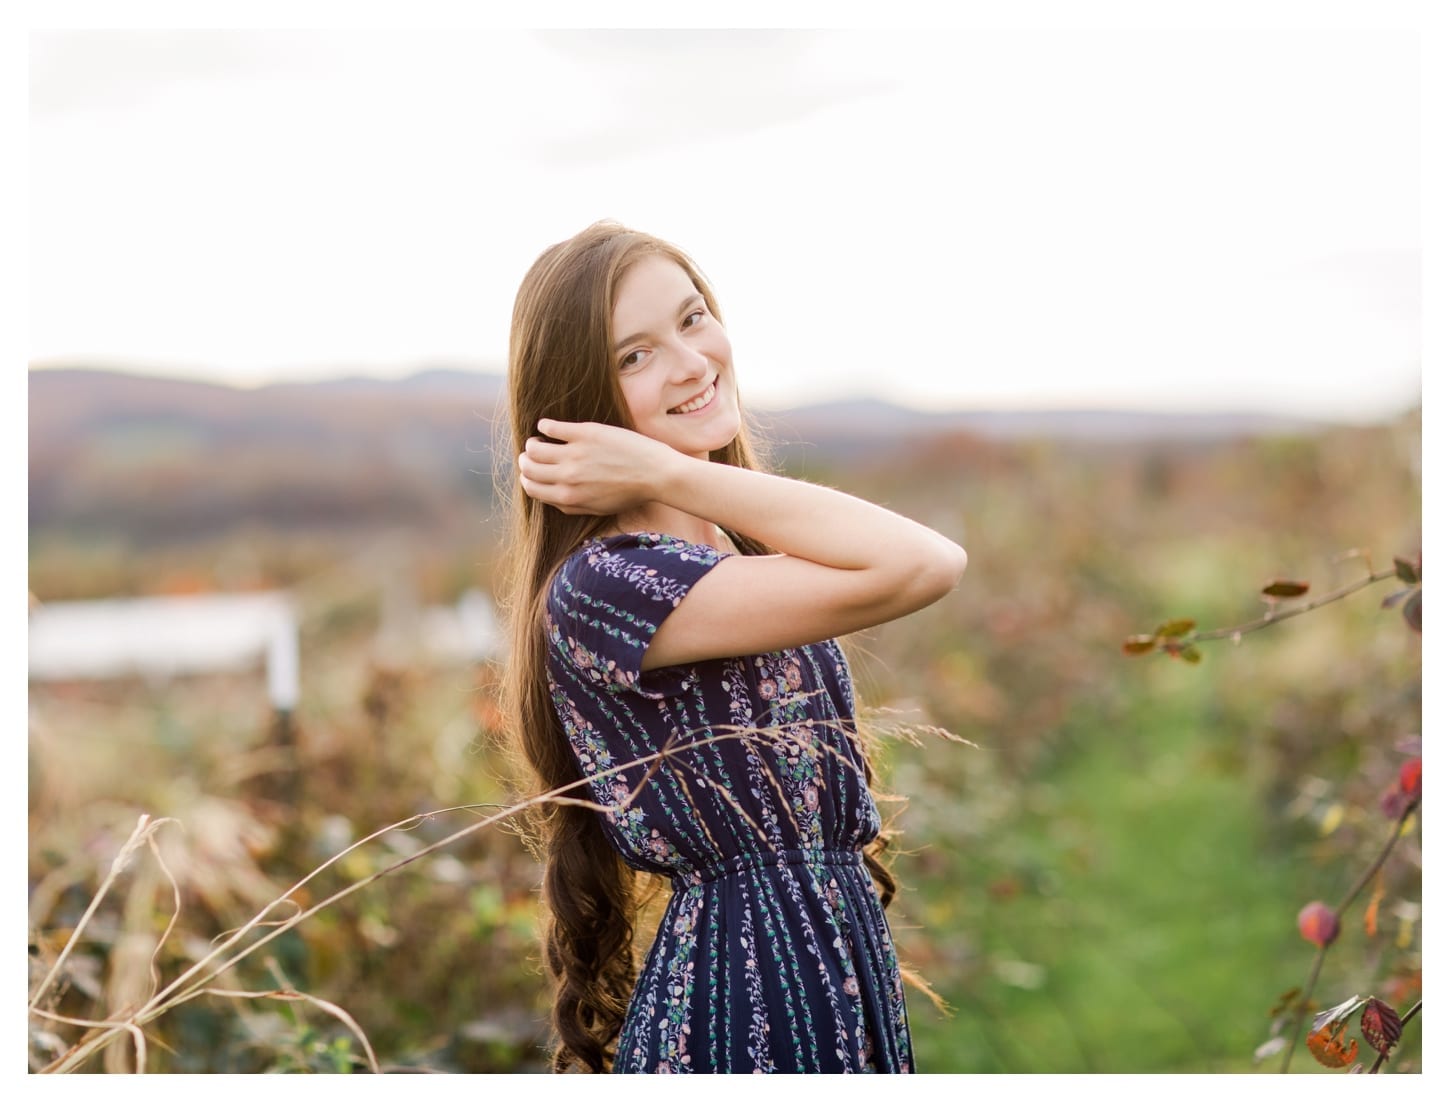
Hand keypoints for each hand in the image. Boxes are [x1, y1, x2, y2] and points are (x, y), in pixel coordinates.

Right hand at [517, 419, 678, 515]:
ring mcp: (575, 454)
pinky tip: (547, 426)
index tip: (532, 472)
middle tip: (531, 454)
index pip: (531, 488)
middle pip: (528, 467)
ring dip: (532, 443)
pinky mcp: (585, 433)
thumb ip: (571, 506)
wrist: (656, 474)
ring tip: (539, 439)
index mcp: (568, 497)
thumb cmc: (630, 493)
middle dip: (525, 461)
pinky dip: (544, 426)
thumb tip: (552, 498)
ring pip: (534, 447)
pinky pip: (551, 427)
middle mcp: (567, 477)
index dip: (527, 479)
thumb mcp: (598, 508)